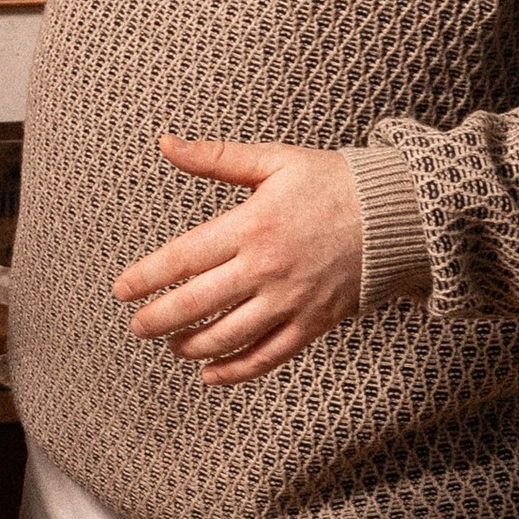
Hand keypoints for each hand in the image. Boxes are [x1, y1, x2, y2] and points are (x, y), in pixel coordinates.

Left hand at [111, 137, 364, 384]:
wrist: (397, 213)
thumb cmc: (331, 182)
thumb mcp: (274, 161)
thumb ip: (216, 157)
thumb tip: (166, 144)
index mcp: (251, 226)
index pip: (183, 259)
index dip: (147, 277)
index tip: (121, 290)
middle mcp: (267, 267)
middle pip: (198, 303)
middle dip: (159, 319)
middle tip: (137, 325)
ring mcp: (291, 299)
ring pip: (228, 335)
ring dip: (191, 345)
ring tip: (171, 344)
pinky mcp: (314, 322)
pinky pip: (269, 356)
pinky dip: (236, 371)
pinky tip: (210, 375)